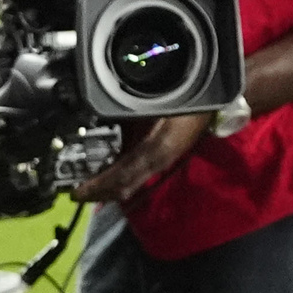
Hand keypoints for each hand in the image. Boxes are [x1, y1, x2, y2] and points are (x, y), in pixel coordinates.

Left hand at [73, 112, 213, 207]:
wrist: (216, 102)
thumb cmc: (187, 100)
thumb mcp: (157, 105)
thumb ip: (130, 114)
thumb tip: (98, 118)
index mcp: (156, 151)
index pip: (122, 176)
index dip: (98, 186)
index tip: (76, 192)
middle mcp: (158, 161)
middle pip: (124, 186)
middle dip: (100, 192)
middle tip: (76, 193)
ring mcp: (162, 160)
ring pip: (131, 182)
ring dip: (108, 186)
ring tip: (87, 186)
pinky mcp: (163, 155)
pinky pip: (136, 172)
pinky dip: (118, 177)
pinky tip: (106, 171)